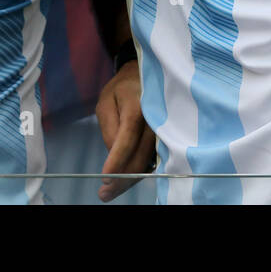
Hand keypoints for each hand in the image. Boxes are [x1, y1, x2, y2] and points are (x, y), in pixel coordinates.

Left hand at [95, 59, 154, 201]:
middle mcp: (156, 118)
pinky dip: (140, 171)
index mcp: (138, 105)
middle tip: (104, 194)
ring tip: (111, 192)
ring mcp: (165, 128)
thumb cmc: (121, 90)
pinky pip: (153, 158)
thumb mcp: (106, 102)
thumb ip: (109, 127)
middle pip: (140, 154)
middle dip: (122, 178)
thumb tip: (114, 154)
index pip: (128, 137)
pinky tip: (126, 180)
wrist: (144, 76)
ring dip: (131, 179)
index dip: (117, 159)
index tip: (105, 178)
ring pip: (148, 160)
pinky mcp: (166, 136)